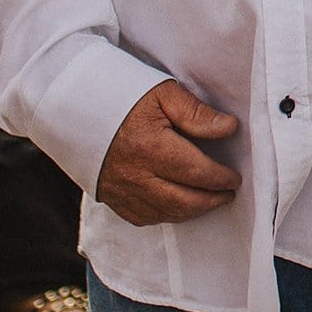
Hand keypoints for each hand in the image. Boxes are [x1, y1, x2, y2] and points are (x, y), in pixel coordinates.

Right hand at [95, 79, 241, 226]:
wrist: (77, 110)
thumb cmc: (123, 97)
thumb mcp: (163, 94)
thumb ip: (196, 113)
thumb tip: (228, 128)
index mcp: (152, 148)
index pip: (197, 172)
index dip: (220, 179)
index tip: (235, 178)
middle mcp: (136, 175)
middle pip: (184, 201)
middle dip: (211, 200)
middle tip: (228, 194)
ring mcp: (121, 191)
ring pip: (165, 213)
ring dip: (192, 211)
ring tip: (209, 201)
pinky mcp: (111, 198)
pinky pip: (142, 218)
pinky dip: (166, 216)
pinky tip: (178, 207)